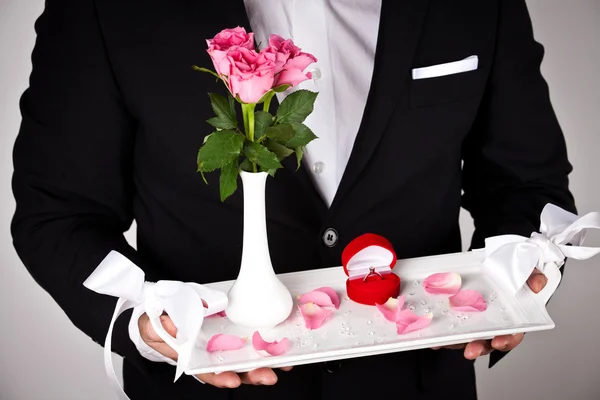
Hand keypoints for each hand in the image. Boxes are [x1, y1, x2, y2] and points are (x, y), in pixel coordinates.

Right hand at [138, 313, 291, 387]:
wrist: (162, 309)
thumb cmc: (157, 321)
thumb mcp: (152, 324)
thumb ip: (160, 327)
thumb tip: (174, 326)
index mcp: (191, 357)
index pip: (207, 372)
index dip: (220, 377)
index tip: (232, 380)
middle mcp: (211, 354)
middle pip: (233, 369)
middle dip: (252, 374)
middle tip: (268, 375)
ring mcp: (223, 344)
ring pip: (246, 357)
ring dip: (265, 362)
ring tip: (283, 364)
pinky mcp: (233, 331)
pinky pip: (251, 339)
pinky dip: (267, 344)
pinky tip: (282, 345)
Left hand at [431, 269, 547, 358]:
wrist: (497, 257)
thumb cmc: (511, 267)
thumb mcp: (526, 267)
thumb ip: (533, 275)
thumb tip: (536, 284)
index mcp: (513, 317)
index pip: (513, 334)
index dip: (507, 340)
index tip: (498, 341)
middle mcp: (494, 322)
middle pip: (488, 341)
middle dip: (479, 347)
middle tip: (471, 351)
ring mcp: (476, 319)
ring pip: (467, 337)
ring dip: (457, 343)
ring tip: (445, 343)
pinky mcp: (461, 313)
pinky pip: (452, 326)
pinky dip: (443, 332)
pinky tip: (434, 334)